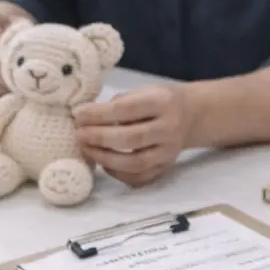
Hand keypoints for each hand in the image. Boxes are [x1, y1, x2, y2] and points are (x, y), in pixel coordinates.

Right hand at [0, 0, 32, 97]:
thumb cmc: (8, 24)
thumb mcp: (18, 21)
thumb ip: (21, 35)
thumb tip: (27, 56)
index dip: (8, 58)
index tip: (23, 68)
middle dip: (6, 77)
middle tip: (23, 84)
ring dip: (0, 87)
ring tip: (16, 87)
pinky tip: (2, 88)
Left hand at [73, 84, 191, 186]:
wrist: (190, 115)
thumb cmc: (157, 102)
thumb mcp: (142, 92)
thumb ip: (118, 103)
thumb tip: (85, 116)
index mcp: (163, 102)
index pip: (127, 109)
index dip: (99, 114)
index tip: (79, 115)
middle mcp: (169, 128)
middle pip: (131, 138)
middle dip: (99, 138)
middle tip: (79, 134)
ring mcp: (169, 151)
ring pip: (135, 163)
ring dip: (105, 158)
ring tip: (87, 149)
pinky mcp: (165, 167)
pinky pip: (140, 177)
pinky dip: (118, 174)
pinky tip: (104, 164)